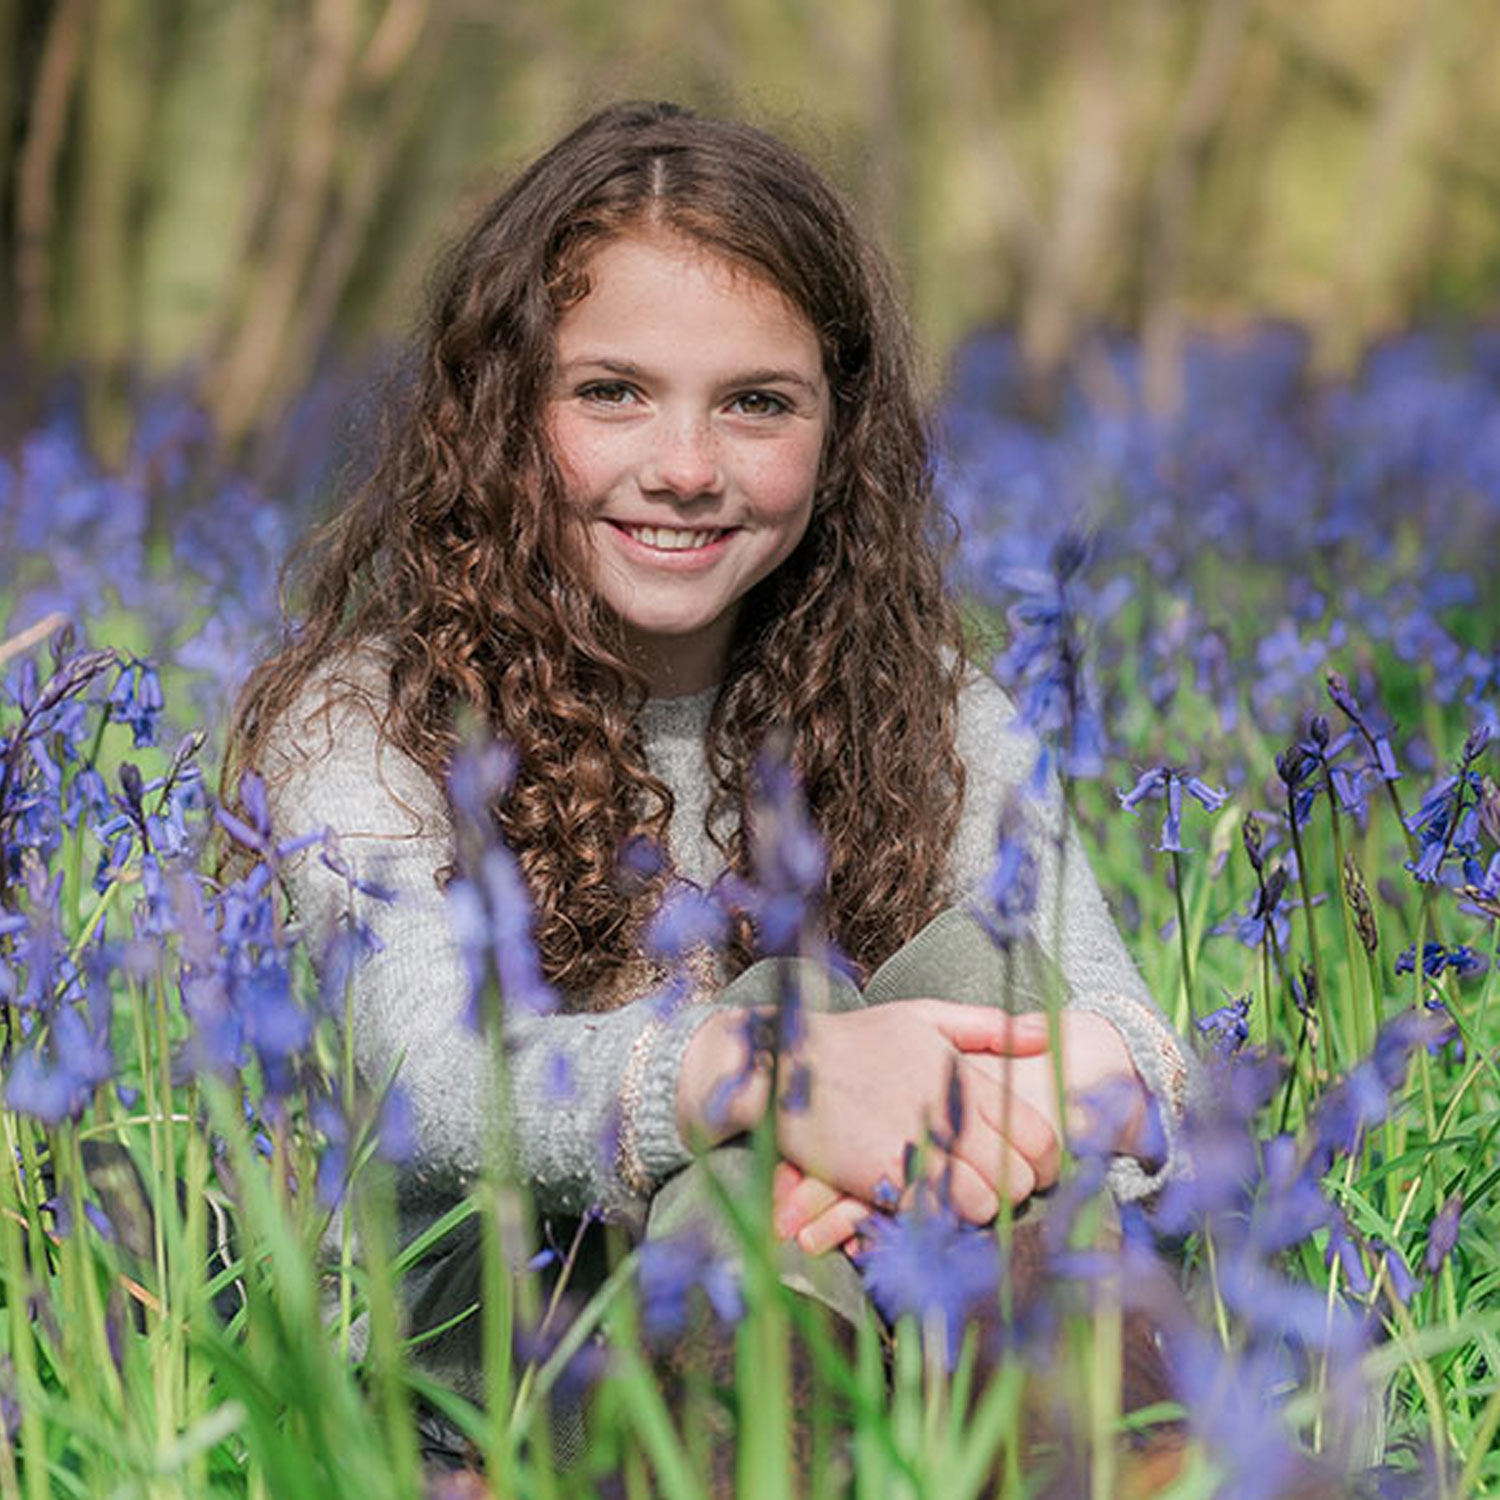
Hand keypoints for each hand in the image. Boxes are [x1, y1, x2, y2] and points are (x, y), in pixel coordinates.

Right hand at [771, 1001, 1061, 1225]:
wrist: (784, 1066)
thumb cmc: (855, 1040)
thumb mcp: (922, 1017)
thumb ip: (987, 1026)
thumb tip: (1046, 1034)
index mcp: (964, 1077)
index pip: (1037, 1135)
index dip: (1047, 1160)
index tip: (1037, 1167)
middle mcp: (948, 1116)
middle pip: (1017, 1178)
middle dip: (1015, 1187)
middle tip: (997, 1182)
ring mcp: (918, 1151)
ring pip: (983, 1205)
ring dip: (979, 1207)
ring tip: (963, 1194)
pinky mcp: (884, 1180)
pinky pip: (936, 1216)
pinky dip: (939, 1217)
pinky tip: (926, 1201)